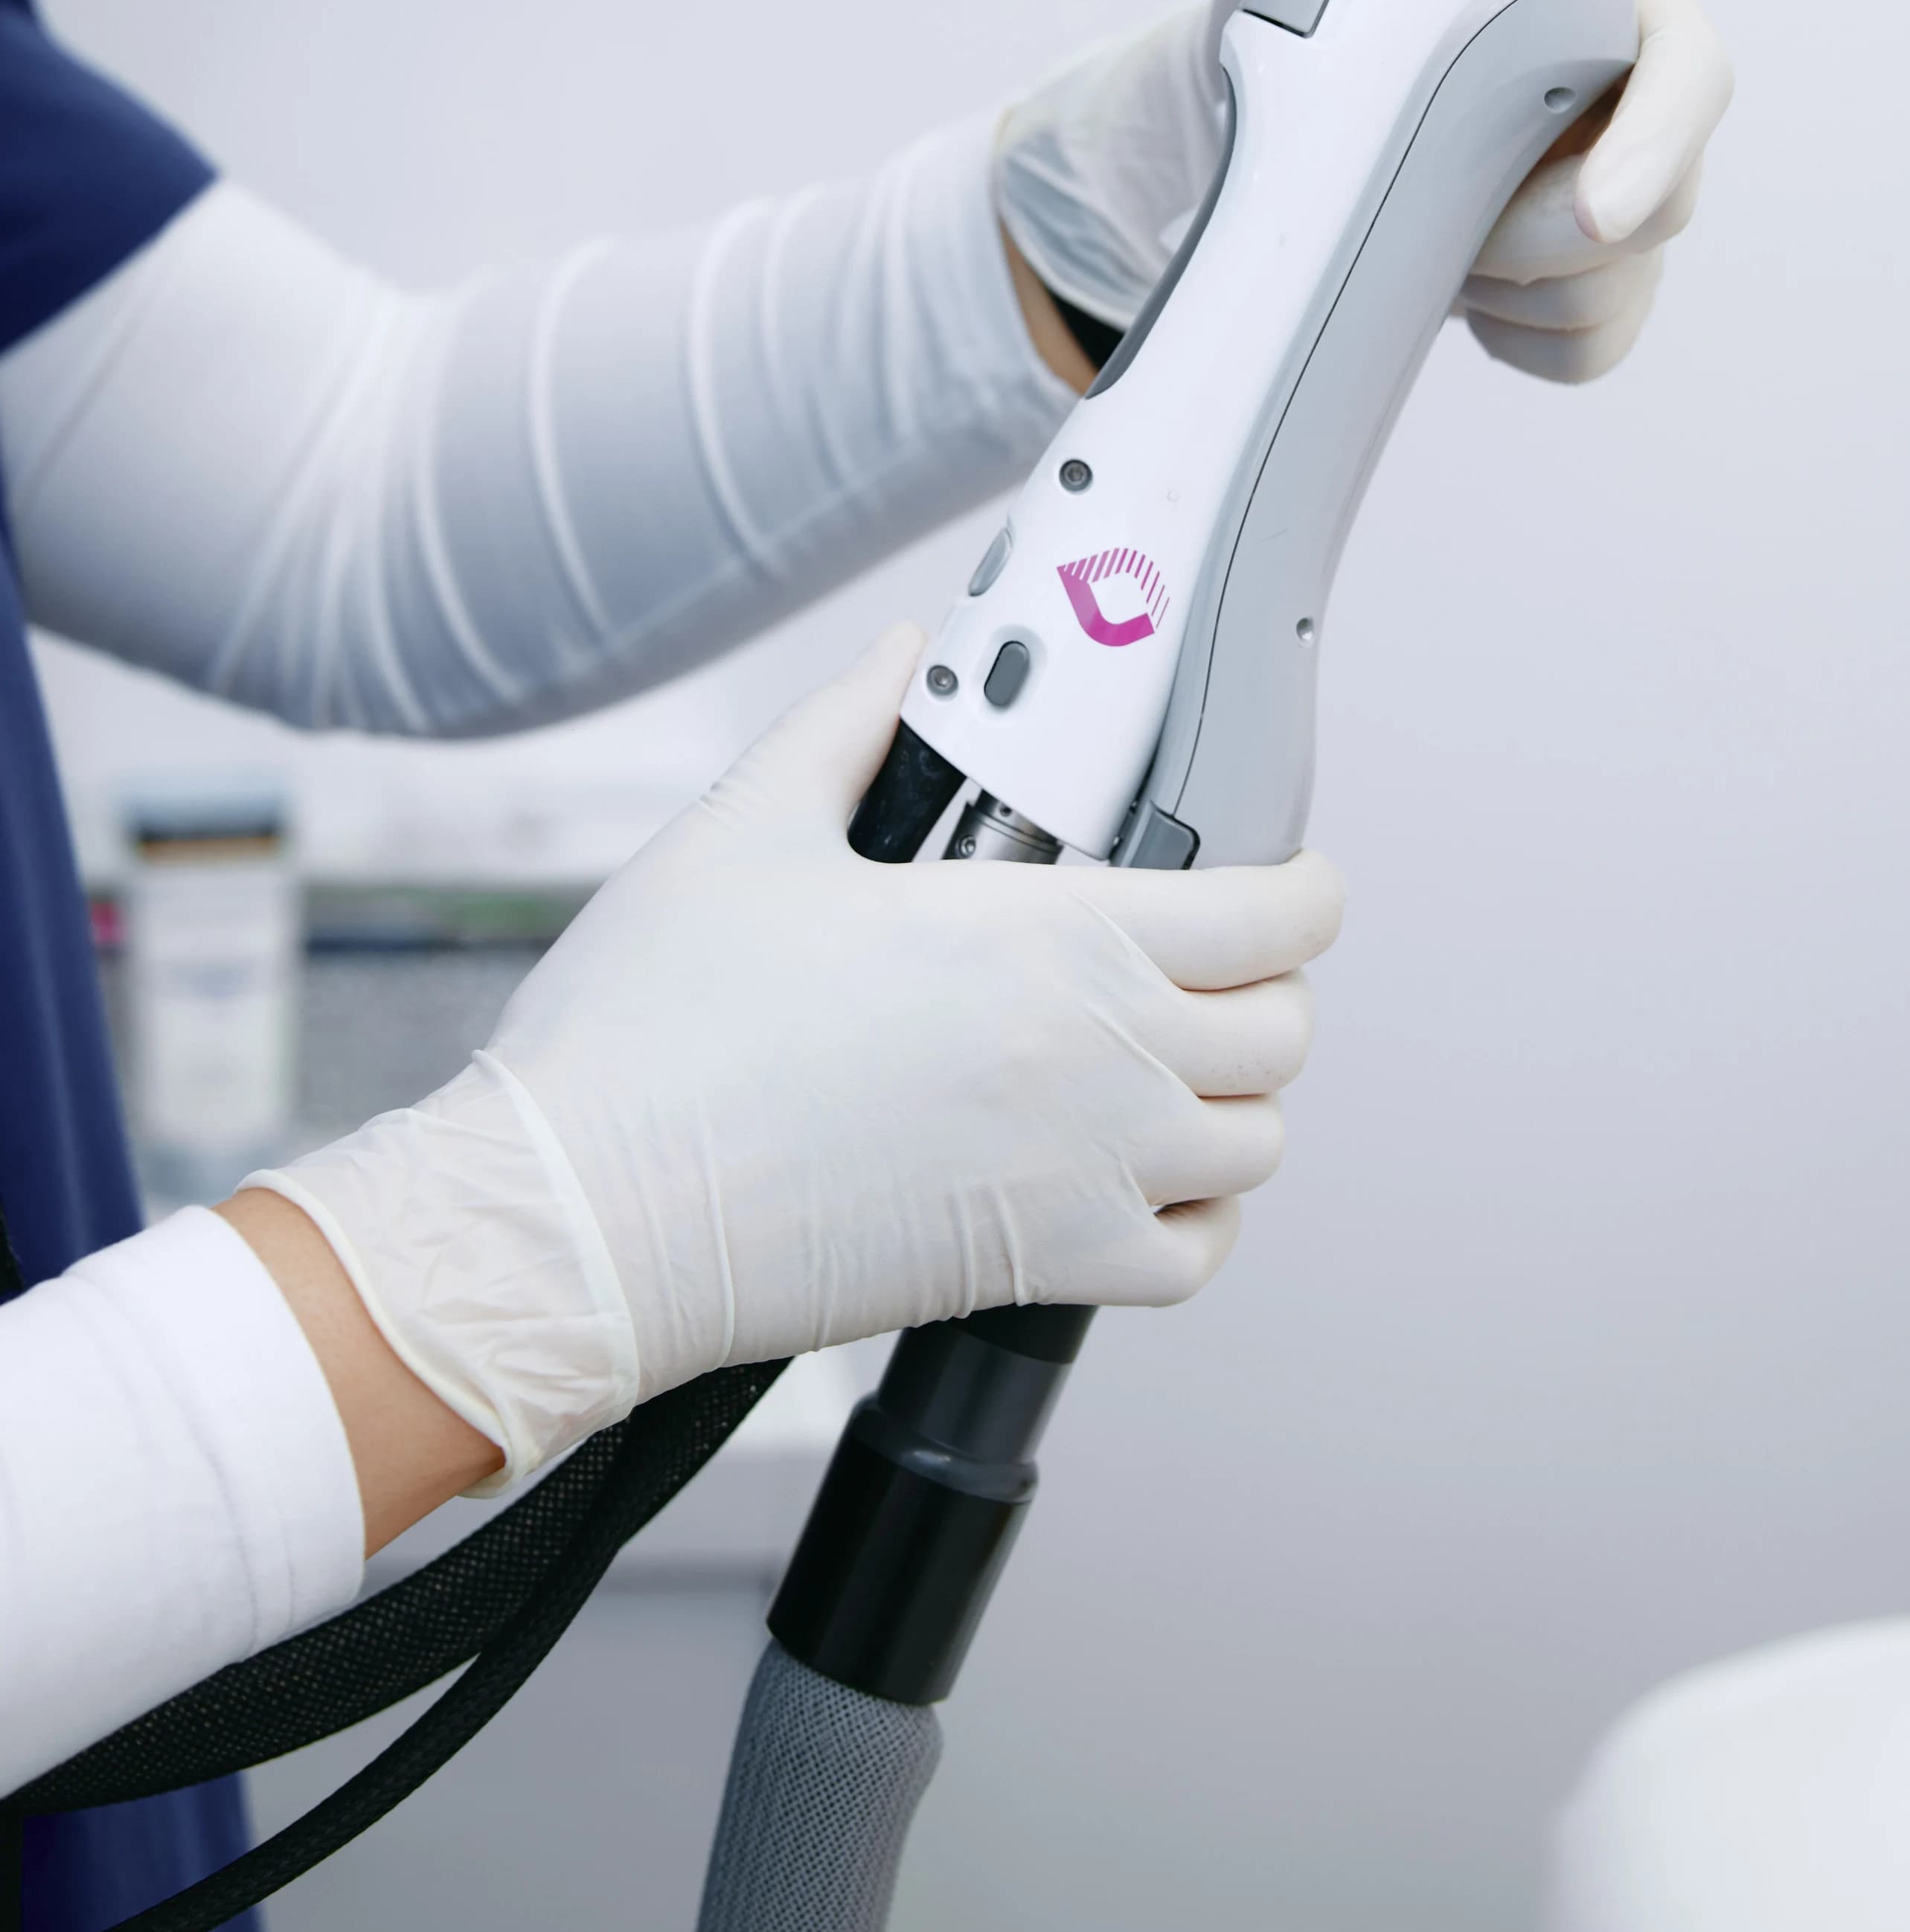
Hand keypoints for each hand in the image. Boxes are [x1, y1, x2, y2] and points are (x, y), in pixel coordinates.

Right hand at [249, 627, 1342, 1483]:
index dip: (1301, 882)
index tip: (1279, 873)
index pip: (1281, 911)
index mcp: (1054, 936)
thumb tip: (904, 659)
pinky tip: (1133, 1174)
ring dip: (1231, 1096)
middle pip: (1286, 1026)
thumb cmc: (653, 1031)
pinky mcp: (1042, 1273)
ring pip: (1258, 1142)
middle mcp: (1102, 1061)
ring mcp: (1085, 1179)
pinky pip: (1195, 1257)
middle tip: (1200, 955)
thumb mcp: (746, 830)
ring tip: (1162, 1060)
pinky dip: (1193, 1217)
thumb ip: (846, 728)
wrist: (587, 1216)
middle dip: (1265, 982)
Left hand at [995, 0, 1731, 385]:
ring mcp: (1626, 196)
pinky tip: (1445, 287)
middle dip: (1538, 235)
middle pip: (1662, 199)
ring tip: (1419, 230)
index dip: (1661, 139)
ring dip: (1508, 286)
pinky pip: (1585, 347)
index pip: (1687, 63)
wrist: (1282, 134)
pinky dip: (1509, 338)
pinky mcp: (1595, 284)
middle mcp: (1639, 99)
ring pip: (1617, 287)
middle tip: (1425, 214)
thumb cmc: (1312, 22)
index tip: (1592, 212)